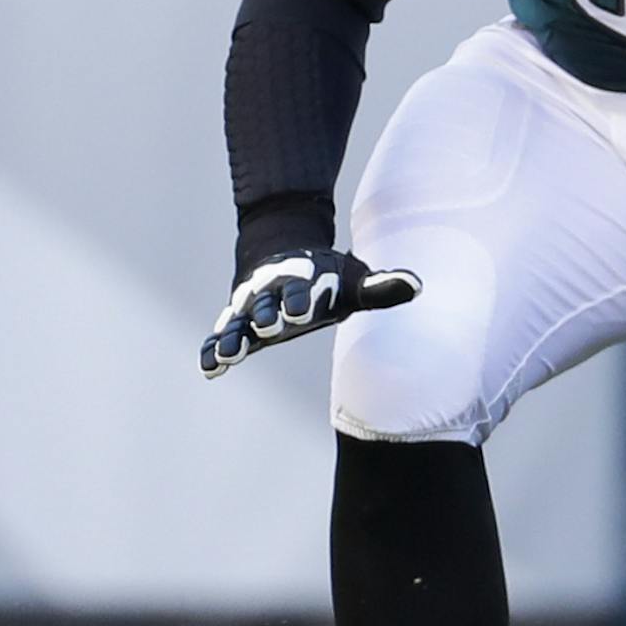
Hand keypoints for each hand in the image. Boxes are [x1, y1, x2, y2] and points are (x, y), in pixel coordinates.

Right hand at [199, 249, 419, 378]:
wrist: (284, 255)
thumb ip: (381, 288)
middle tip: (265, 328)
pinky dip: (212, 350)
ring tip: (226, 356)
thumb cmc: (327, 277)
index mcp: (302, 283)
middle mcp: (271, 295)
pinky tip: (209, 370)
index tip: (299, 312)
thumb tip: (417, 285)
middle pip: (265, 307)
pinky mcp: (237, 323)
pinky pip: (219, 335)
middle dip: (264, 316)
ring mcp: (250, 309)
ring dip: (231, 338)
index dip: (299, 300)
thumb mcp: (353, 280)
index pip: (300, 292)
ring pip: (237, 324)